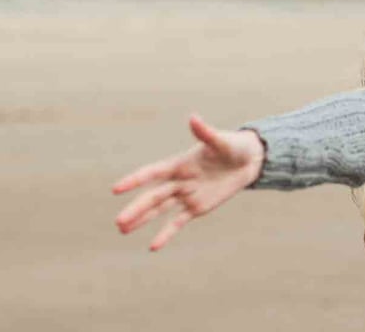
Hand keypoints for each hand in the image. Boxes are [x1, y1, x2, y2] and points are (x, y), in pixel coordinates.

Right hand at [111, 113, 264, 250]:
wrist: (248, 161)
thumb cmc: (233, 146)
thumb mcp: (222, 141)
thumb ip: (206, 133)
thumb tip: (193, 118)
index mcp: (180, 163)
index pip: (153, 173)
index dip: (135, 180)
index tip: (116, 189)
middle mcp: (178, 180)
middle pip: (153, 196)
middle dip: (136, 209)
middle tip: (118, 222)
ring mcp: (186, 195)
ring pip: (160, 210)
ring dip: (142, 220)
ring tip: (122, 230)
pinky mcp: (196, 208)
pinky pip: (178, 222)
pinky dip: (166, 233)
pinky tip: (153, 246)